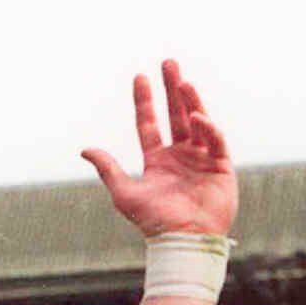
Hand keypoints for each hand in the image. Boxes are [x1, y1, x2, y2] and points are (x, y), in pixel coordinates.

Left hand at [82, 61, 237, 238]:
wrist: (184, 241)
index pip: (149, 125)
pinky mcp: (221, 166)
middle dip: (171, 89)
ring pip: (196, 121)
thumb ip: (107, 169)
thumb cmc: (154, 222)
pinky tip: (195, 117)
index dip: (144, 102)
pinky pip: (214, 139)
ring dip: (190, 100)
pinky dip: (206, 127)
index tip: (140, 77)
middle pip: (175, 115)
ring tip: (182, 81)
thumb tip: (84, 149)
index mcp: (158, 162)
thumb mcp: (125, 194)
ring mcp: (201, 159)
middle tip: (168, 62)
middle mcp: (180, 157)